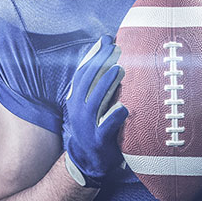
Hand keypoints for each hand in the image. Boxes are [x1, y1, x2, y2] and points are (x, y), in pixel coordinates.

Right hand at [62, 36, 127, 187]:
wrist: (89, 161)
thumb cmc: (95, 126)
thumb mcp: (92, 104)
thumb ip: (99, 84)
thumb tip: (111, 58)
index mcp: (76, 99)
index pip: (83, 72)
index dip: (94, 55)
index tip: (106, 39)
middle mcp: (78, 110)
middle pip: (87, 82)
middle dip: (100, 63)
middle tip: (115, 48)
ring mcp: (88, 126)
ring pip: (95, 102)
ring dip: (106, 85)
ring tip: (119, 70)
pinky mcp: (99, 140)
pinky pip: (107, 126)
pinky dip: (115, 116)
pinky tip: (125, 106)